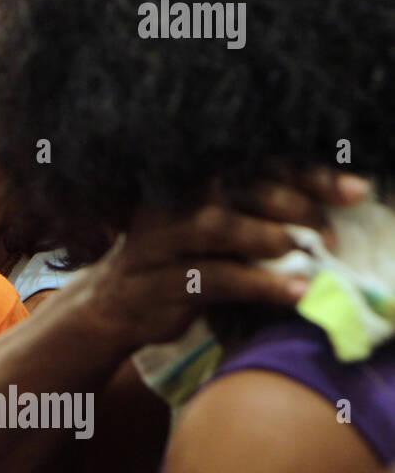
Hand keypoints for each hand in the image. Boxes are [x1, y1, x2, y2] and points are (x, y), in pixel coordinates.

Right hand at [74, 170, 369, 354]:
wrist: (115, 307)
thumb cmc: (180, 265)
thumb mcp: (218, 234)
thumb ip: (260, 217)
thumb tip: (331, 215)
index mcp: (193, 181)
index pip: (258, 165)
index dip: (309, 174)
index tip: (357, 190)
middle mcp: (174, 201)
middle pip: (241, 189)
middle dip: (297, 207)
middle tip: (332, 236)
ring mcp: (160, 240)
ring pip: (218, 227)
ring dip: (272, 240)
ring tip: (312, 258)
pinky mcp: (157, 281)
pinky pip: (211, 278)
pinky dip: (258, 284)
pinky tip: (295, 292)